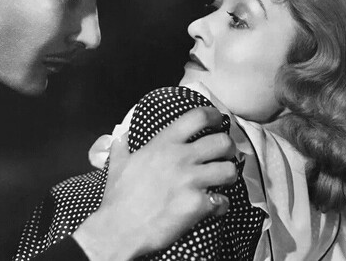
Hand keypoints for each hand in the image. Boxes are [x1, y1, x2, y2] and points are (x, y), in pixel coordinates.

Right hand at [72, 106, 236, 260]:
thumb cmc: (118, 197)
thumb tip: (120, 136)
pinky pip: (222, 201)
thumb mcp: (117, 165)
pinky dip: (221, 204)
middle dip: (229, 147)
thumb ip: (122, 147)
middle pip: (221, 142)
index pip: (196, 117)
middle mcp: (180, 157)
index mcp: (163, 144)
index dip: (212, 115)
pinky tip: (214, 206)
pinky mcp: (197, 204)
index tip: (217, 119)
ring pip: (228, 170)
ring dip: (228, 175)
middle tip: (225, 154)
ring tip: (222, 180)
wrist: (120, 228)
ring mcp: (190, 181)